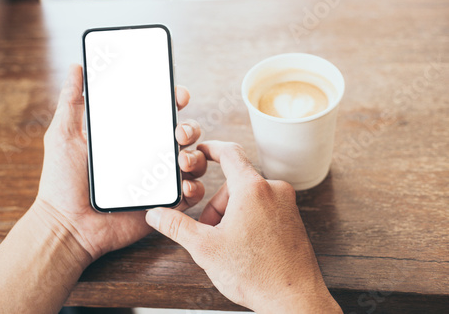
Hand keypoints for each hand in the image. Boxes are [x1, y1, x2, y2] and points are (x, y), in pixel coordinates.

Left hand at [34, 64, 206, 262]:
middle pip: (184, 135)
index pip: (161, 113)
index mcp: (131, 137)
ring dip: (195, 157)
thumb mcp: (64, 134)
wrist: (67, 224)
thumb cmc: (62, 181)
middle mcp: (149, 156)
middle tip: (178, 132)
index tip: (178, 95)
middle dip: (190, 128)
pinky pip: (190, 194)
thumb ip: (72, 100)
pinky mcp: (164, 204)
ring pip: (193, 161)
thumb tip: (77, 67)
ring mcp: (158, 180)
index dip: (174, 100)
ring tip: (180, 161)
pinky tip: (183, 185)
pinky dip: (194, 188)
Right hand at [145, 141, 341, 312]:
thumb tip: (155, 215)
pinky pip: (264, 208)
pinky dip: (249, 220)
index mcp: (252, 188)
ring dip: (232, 214)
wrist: (293, 300)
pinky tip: (245, 246)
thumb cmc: (255, 274)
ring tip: (229, 244)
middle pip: (234, 183)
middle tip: (211, 232)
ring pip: (248, 197)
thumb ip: (176, 226)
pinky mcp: (293, 218)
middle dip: (217, 205)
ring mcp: (286, 204)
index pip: (229, 152)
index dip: (210, 149)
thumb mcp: (205, 248)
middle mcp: (274, 190)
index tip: (200, 151)